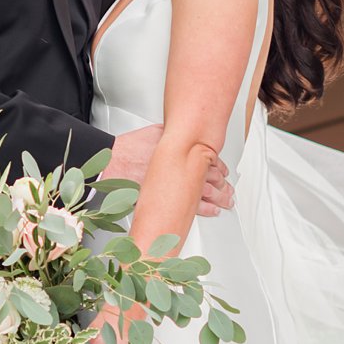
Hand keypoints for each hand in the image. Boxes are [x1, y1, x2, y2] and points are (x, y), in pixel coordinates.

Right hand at [108, 126, 231, 217]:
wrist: (115, 164)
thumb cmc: (130, 150)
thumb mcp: (156, 133)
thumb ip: (173, 135)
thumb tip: (181, 133)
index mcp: (184, 151)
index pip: (211, 159)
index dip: (219, 167)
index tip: (222, 171)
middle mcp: (184, 168)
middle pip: (212, 177)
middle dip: (222, 185)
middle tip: (228, 189)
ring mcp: (178, 186)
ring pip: (207, 192)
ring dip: (220, 197)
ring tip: (226, 201)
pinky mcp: (170, 200)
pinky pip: (194, 207)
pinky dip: (206, 209)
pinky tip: (213, 210)